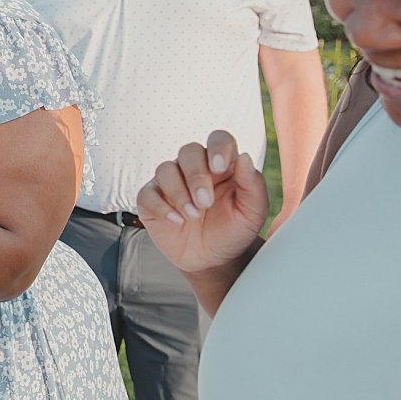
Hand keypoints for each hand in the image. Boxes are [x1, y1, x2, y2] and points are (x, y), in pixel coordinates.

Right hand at [135, 130, 268, 276]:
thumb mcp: (253, 212)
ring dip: (179, 193)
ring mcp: (170, 184)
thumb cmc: (234, 231)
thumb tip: (244, 157)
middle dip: (196, 176)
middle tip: (206, 203)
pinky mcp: (152, 202)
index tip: (219, 168)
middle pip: (188, 152)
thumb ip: (253, 184)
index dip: (217, 148)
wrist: (214, 260)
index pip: (218, 139)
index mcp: (222, 165)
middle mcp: (195, 169)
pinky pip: (147, 194)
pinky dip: (161, 207)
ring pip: (165, 169)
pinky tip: (176, 221)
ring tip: (193, 216)